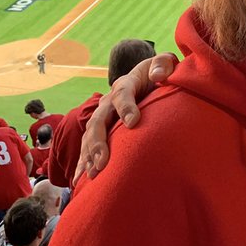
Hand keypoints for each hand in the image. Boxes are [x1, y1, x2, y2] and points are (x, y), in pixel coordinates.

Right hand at [79, 53, 176, 177]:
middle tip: (103, 161)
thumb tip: (159, 75)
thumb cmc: (160, 73)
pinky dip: (83, 164)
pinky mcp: (102, 130)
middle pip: (99, 119)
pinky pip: (88, 147)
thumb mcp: (165, 63)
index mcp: (126, 84)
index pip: (122, 93)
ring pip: (90, 136)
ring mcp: (103, 116)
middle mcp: (109, 101)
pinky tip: (80, 181)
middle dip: (99, 141)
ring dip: (89, 155)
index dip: (126, 106)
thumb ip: (163, 64)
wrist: (149, 78)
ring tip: (93, 174)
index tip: (133, 122)